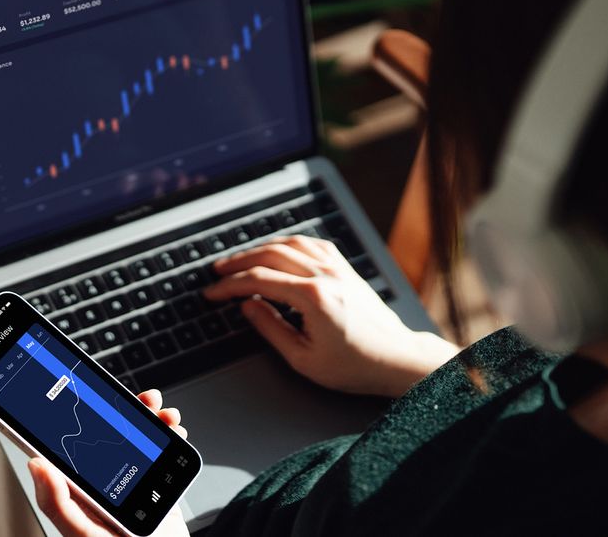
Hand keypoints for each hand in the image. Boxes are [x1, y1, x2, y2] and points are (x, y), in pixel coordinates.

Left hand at [29, 389, 190, 536]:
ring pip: (136, 436)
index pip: (67, 444)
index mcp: (77, 488)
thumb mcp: (83, 534)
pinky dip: (168, 434)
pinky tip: (173, 428)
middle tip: (138, 400)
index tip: (81, 395)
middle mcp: (102, 478)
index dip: (71, 416)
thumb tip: (36, 464)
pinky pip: (159, 449)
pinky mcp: (153, 481)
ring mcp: (130, 477)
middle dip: (125, 412)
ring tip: (161, 413)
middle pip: (107, 432)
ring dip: (150, 418)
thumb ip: (59, 504)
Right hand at [204, 236, 457, 397]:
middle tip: (217, 272)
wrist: (396, 359)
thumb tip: (247, 306)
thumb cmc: (355, 365)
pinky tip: (277, 251)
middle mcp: (325, 275)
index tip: (211, 293)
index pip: (258, 281)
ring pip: (290, 243)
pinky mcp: (346, 268)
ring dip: (260, 248)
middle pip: (269, 254)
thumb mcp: (303, 359)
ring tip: (240, 260)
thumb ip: (270, 328)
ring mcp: (338, 268)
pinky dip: (288, 244)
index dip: (229, 286)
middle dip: (238, 262)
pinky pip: (311, 244)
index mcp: (313, 297)